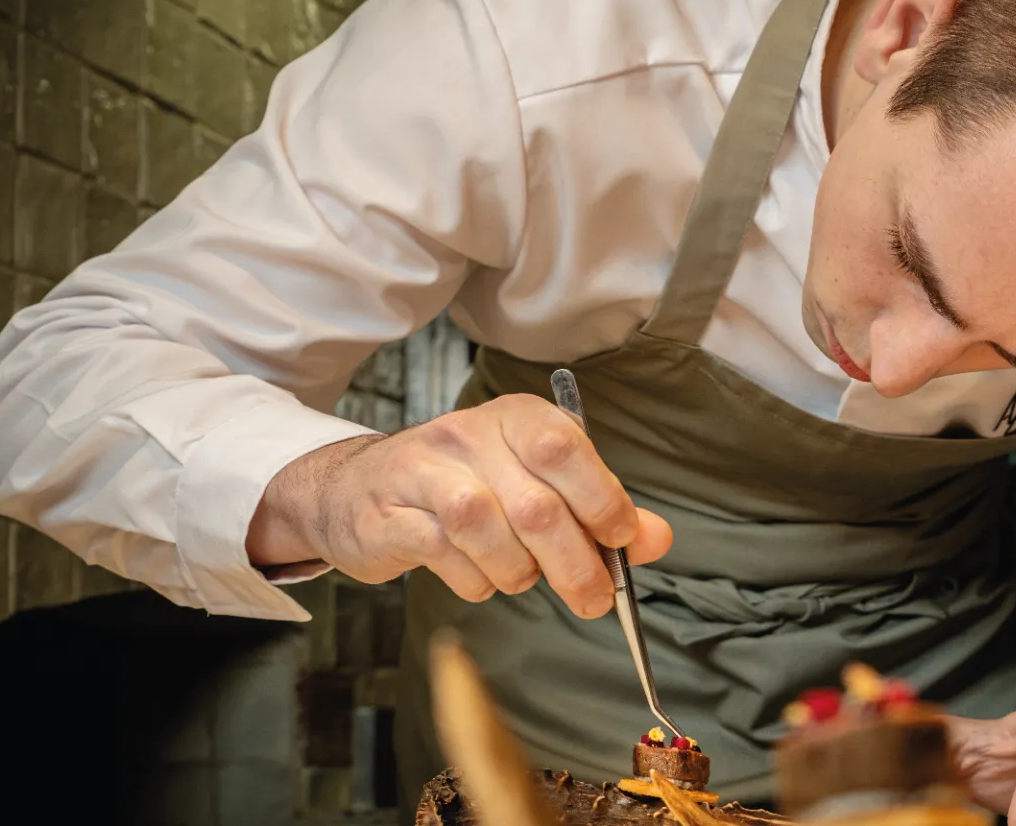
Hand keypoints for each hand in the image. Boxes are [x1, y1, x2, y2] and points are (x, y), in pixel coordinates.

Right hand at [247, 393, 673, 617]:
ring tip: (523, 577)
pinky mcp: (388, 513)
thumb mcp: (538, 484)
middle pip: (535, 504)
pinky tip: (480, 578)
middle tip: (592, 598)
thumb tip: (656, 539)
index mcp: (516, 417)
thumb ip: (600, 509)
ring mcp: (423, 470)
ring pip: (487, 528)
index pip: (565, 447)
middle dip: (574, 563)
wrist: (358, 490)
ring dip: (518, 571)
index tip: (620, 541)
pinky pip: (444, 555)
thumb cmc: (465, 487)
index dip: (601, 499)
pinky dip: (475, 581)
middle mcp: (469, 434)